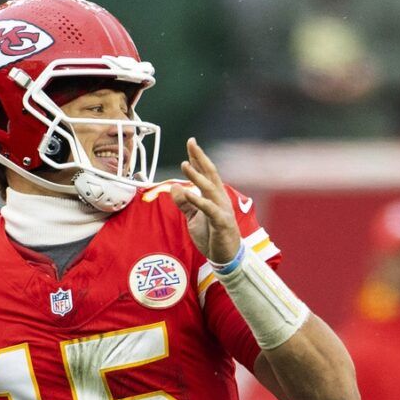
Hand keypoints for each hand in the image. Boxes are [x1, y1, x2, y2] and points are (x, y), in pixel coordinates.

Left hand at [169, 138, 240, 264]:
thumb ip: (184, 203)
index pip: (206, 173)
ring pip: (209, 188)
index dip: (198, 158)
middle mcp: (220, 199)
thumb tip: (174, 187)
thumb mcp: (193, 218)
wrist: (225, 257)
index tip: (191, 143)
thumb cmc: (212, 236)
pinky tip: (187, 192)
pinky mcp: (221, 222)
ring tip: (185, 165)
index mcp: (214, 196)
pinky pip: (209, 209)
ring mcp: (222, 210)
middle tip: (192, 143)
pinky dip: (198, 200)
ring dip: (197, 176)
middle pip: (210, 174)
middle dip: (200, 158)